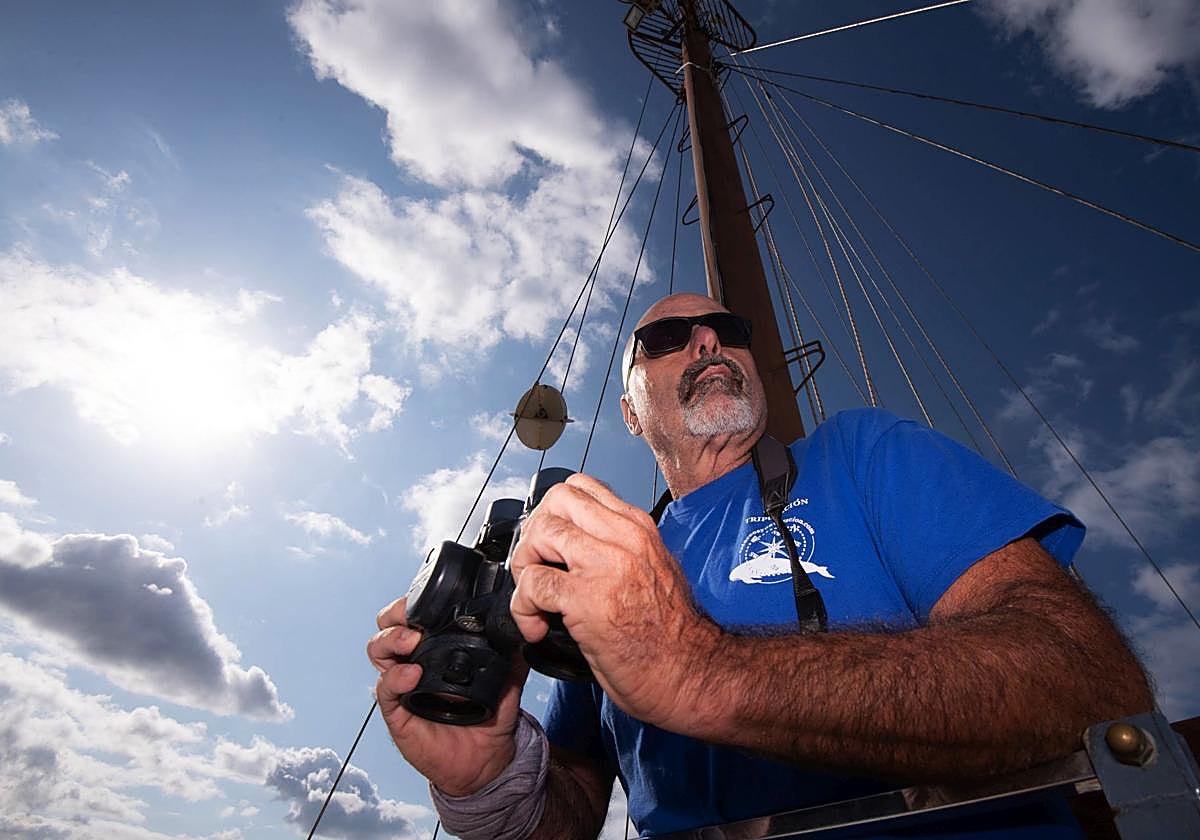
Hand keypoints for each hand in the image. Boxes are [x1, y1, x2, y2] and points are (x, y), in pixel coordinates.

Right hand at [368, 597, 528, 795]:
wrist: (486, 759)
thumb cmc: (490, 717)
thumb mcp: (507, 679)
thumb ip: (513, 654)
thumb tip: (524, 630)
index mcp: (436, 647)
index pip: (415, 614)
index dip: (416, 601)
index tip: (434, 597)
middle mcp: (414, 660)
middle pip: (387, 625)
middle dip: (395, 613)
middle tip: (414, 616)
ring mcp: (403, 684)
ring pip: (378, 650)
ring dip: (391, 638)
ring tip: (412, 641)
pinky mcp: (398, 711)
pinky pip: (385, 689)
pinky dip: (395, 678)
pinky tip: (412, 675)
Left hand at [508, 473, 719, 730]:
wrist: (692, 673)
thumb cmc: (673, 635)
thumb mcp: (654, 570)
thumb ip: (620, 549)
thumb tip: (578, 549)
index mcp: (639, 528)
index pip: (582, 487)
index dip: (554, 512)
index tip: (551, 545)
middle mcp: (624, 538)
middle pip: (557, 500)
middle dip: (535, 532)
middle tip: (536, 567)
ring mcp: (605, 566)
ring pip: (540, 534)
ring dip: (525, 567)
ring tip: (535, 598)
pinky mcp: (587, 600)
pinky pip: (534, 583)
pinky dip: (523, 606)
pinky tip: (537, 626)